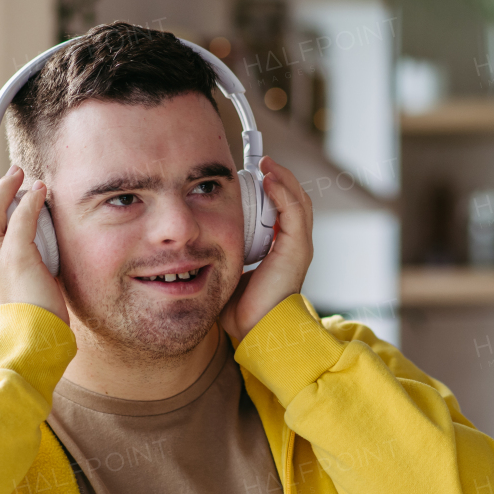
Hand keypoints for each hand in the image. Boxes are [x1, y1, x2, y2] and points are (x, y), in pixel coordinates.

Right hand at [0, 153, 68, 323]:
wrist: (32, 343)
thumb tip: (26, 243)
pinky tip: (39, 190)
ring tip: (17, 171)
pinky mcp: (16, 259)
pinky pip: (22, 219)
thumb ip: (10, 267)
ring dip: (2, 185)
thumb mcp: (10, 291)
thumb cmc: (29, 322)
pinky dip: (30, 200)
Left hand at [220, 156, 312, 344]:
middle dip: (279, 178)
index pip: (283, 211)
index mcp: (281, 251)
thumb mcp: (227, 271)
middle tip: (261, 162)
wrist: (253, 330)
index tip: (253, 174)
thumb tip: (195, 244)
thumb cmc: (240, 308)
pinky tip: (269, 179)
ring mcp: (298, 248)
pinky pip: (293, 212)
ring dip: (283, 178)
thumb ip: (221, 255)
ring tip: (266, 163)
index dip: (273, 190)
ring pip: (298, 201)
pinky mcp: (296, 250)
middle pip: (294, 201)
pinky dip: (283, 191)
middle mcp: (294, 247)